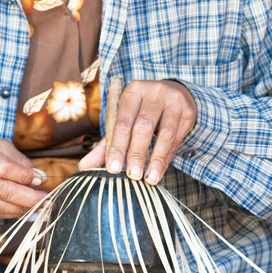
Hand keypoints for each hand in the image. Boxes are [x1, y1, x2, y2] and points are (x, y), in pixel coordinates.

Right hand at [0, 133, 47, 217]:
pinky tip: (23, 210)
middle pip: (0, 189)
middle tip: (48, 200)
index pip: (2, 168)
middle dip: (28, 198)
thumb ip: (16, 159)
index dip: (24, 176)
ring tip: (39, 207)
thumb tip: (39, 176)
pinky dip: (10, 213)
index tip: (42, 180)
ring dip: (21, 209)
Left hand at [77, 80, 196, 184]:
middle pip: (144, 126)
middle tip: (132, 176)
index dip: (118, 146)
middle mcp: (154, 92)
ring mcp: (173, 101)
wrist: (173, 94)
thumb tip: (83, 168)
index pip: (123, 122)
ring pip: (165, 134)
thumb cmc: (141, 112)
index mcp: (132, 92)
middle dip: (137, 153)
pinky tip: (159, 171)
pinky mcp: (188, 113)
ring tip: (149, 179)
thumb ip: (106, 145)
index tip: (113, 169)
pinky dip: (167, 158)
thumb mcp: (124, 122)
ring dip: (156, 159)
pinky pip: (177, 139)